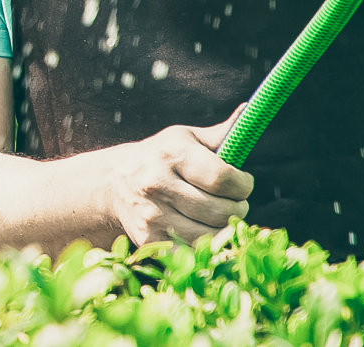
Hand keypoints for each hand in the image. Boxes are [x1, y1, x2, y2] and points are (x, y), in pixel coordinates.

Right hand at [101, 104, 254, 246]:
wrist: (115, 182)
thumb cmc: (161, 156)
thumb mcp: (185, 138)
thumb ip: (220, 134)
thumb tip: (249, 111)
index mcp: (172, 154)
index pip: (222, 178)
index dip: (243, 185)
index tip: (244, 184)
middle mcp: (158, 183)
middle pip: (219, 211)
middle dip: (238, 208)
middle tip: (236, 203)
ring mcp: (152, 215)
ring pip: (209, 236)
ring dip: (225, 230)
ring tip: (222, 217)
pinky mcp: (149, 239)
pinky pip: (192, 252)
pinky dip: (205, 248)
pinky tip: (205, 232)